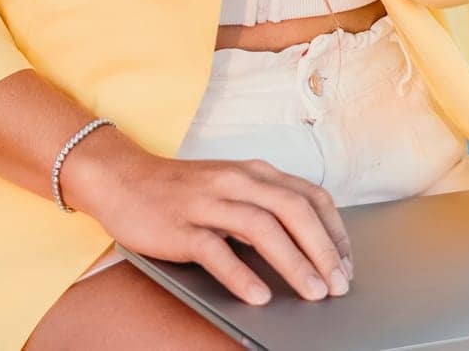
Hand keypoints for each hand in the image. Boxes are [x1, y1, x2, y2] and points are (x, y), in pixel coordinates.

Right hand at [82, 150, 353, 304]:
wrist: (121, 177)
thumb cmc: (181, 189)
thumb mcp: (232, 186)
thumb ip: (265, 205)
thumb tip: (308, 245)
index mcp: (255, 172)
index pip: (311, 196)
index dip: (335, 231)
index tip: (347, 262)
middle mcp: (237, 181)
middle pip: (294, 211)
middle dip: (323, 249)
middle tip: (339, 284)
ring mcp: (208, 202)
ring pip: (262, 228)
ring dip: (294, 263)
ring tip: (313, 292)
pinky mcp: (180, 226)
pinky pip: (216, 251)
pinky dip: (241, 274)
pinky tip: (259, 295)